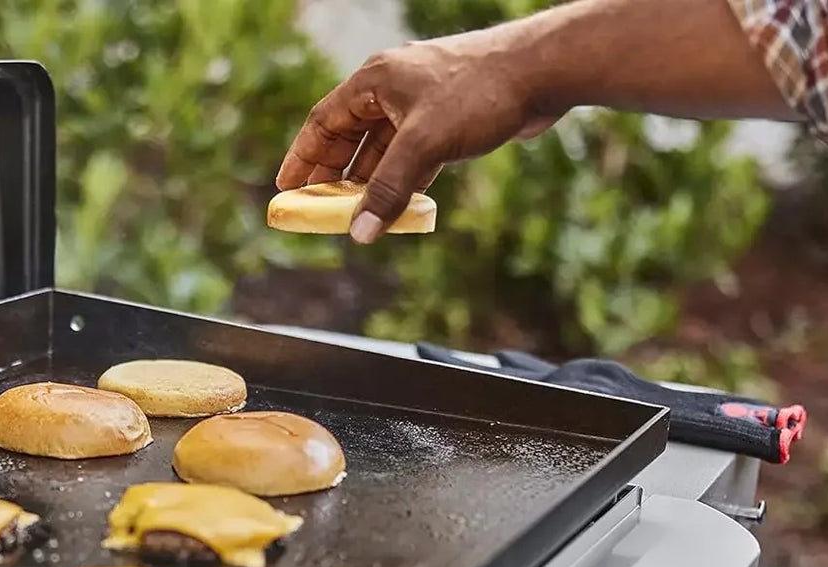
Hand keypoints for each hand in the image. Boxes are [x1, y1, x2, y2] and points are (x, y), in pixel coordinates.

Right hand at [276, 33, 560, 243]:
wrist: (542, 71)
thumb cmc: (479, 94)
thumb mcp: (424, 145)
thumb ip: (388, 189)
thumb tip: (360, 234)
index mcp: (376, 80)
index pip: (324, 121)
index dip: (302, 156)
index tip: (286, 187)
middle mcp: (394, 87)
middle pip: (350, 136)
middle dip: (334, 174)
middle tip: (318, 208)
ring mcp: (422, 102)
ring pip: (383, 148)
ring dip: (369, 181)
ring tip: (354, 214)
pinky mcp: (449, 118)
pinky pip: (413, 154)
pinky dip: (402, 178)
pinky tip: (398, 205)